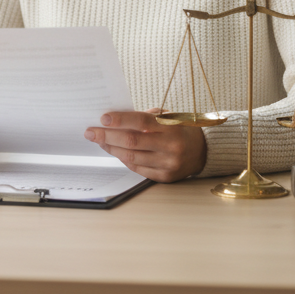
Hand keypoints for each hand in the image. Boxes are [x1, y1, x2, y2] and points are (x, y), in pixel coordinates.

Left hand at [85, 110, 206, 181]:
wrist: (203, 150)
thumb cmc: (180, 128)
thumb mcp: (167, 116)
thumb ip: (143, 118)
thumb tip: (113, 120)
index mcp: (172, 126)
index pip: (141, 122)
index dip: (120, 120)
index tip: (103, 118)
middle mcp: (171, 146)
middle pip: (132, 142)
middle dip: (107, 136)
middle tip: (90, 132)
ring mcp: (168, 164)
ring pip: (132, 157)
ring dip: (111, 149)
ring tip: (100, 141)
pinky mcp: (165, 177)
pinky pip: (138, 169)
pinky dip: (123, 159)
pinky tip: (115, 151)